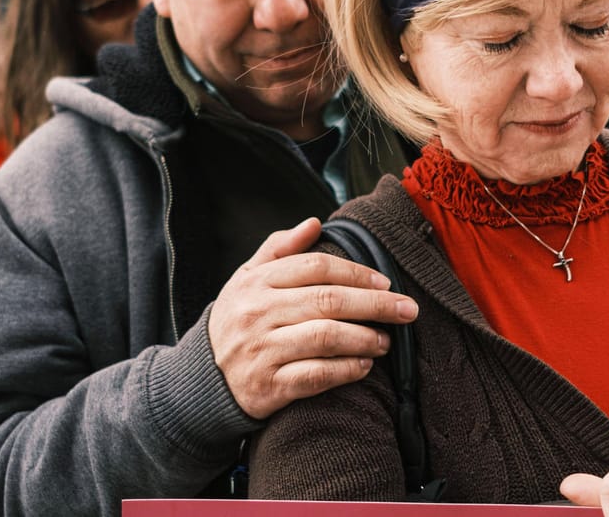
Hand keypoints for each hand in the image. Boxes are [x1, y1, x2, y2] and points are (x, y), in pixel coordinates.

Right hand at [207, 217, 418, 419]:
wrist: (203, 377)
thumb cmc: (236, 320)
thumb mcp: (247, 278)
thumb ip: (279, 249)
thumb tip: (313, 223)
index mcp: (257, 283)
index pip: (316, 267)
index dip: (356, 272)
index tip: (385, 281)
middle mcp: (259, 313)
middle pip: (329, 301)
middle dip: (375, 304)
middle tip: (406, 310)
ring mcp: (263, 350)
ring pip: (326, 337)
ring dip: (365, 338)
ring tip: (386, 340)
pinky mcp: (269, 386)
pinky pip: (316, 375)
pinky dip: (346, 370)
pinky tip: (364, 365)